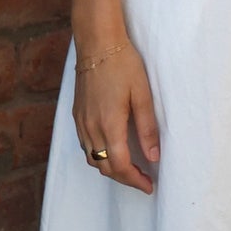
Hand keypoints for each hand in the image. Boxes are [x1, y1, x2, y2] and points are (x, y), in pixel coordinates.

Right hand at [73, 40, 159, 192]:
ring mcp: (81, 122)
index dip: (135, 180)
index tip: (149, 186)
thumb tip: (153, 156)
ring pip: (92, 160)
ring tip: (130, 169)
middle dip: (125, 179)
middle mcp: (91, 128)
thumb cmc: (123, 65)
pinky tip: (112, 152)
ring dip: (111, 169)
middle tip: (143, 181)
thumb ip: (147, 128)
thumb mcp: (142, 95)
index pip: (120, 165)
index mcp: (109, 124)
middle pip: (105, 167)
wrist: (97, 44)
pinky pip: (85, 147)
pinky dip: (99, 157)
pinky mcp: (77, 116)